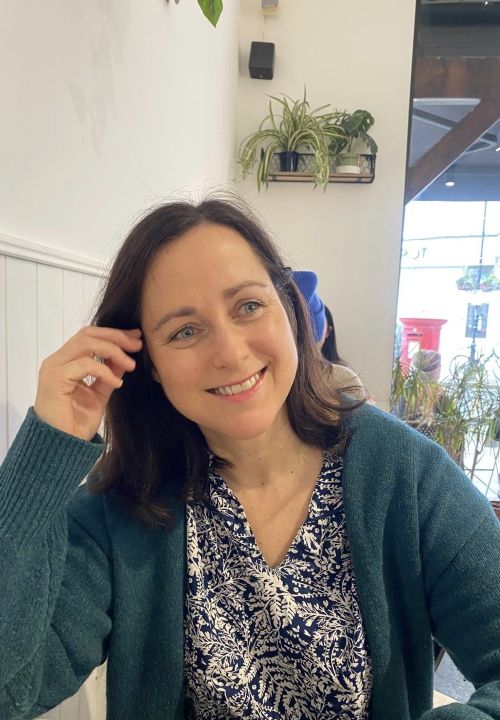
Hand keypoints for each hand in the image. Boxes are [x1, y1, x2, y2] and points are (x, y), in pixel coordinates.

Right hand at [34, 326, 142, 440]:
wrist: (62, 447)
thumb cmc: (76, 424)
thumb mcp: (99, 394)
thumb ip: (109, 375)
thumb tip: (125, 359)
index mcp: (64, 362)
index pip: (89, 336)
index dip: (114, 334)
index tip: (136, 338)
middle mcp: (56, 361)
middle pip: (88, 334)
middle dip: (116, 336)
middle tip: (138, 344)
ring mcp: (53, 368)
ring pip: (86, 343)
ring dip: (114, 351)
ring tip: (131, 365)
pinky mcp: (55, 379)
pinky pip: (85, 365)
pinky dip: (105, 371)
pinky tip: (117, 383)